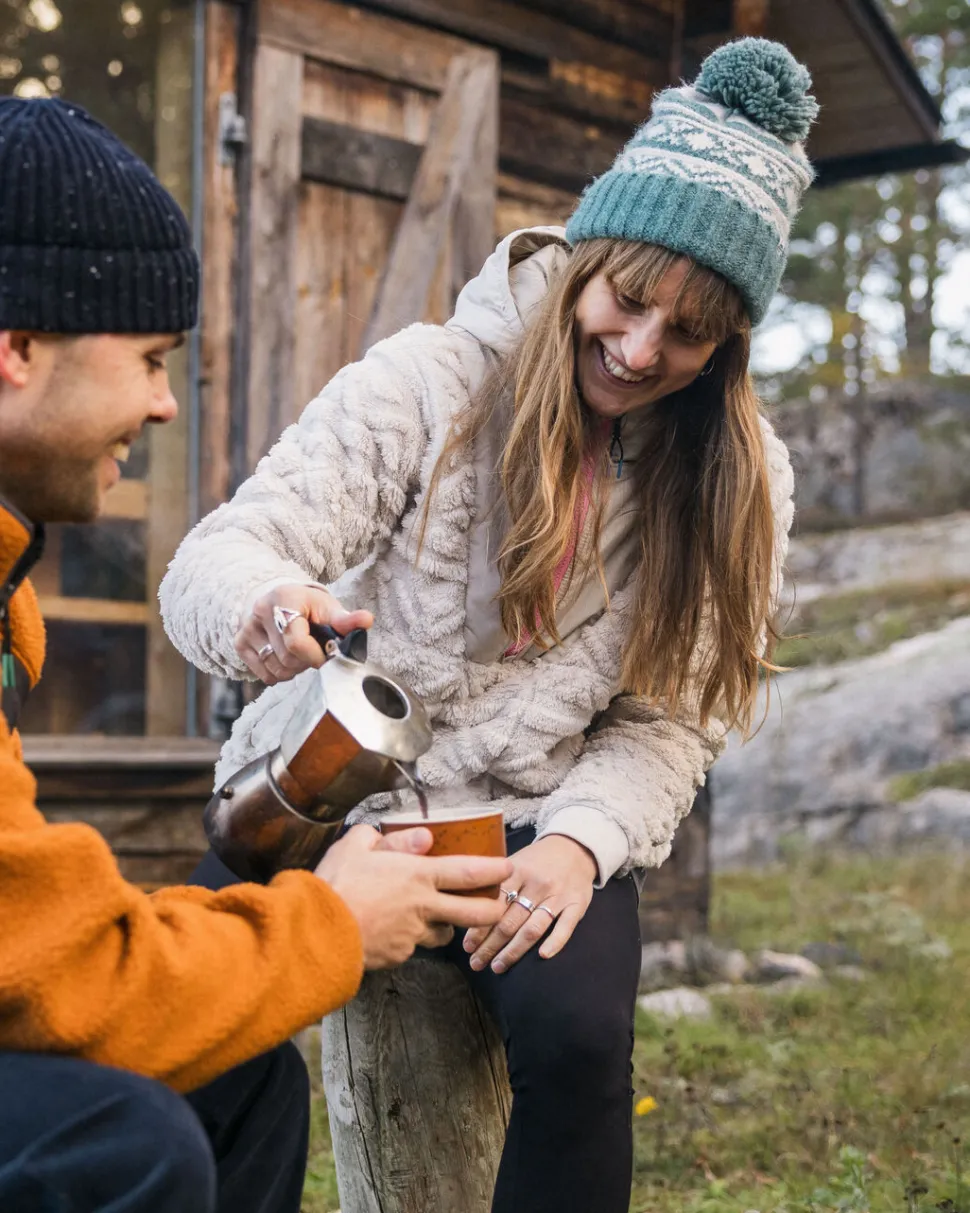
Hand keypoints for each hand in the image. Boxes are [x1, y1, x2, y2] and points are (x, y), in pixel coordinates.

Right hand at [235, 583, 372, 683]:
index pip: (296, 643)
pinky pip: (264, 675)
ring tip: (299, 653)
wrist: (280, 600)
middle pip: (287, 659)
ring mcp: (247, 628)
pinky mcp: (240, 643)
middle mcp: (260, 611)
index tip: (325, 654)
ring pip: (276, 670)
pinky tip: (285, 658)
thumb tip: (366, 620)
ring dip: (294, 670)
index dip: (315, 656)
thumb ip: (346, 619)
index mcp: (285, 598)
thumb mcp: (328, 608)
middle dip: (306, 662)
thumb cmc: (309, 607)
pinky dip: (279, 673)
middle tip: (313, 651)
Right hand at [314, 824, 513, 970]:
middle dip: (493, 912)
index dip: (493, 871)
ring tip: (438, 920)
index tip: (508, 869)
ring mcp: (412, 936)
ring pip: (444, 936)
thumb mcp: (358, 845)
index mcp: (418, 876)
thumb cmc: (335, 884)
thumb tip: (423, 836)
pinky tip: (394, 933)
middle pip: (474, 914)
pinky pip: (412, 948)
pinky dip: (410, 941)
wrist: (316, 933)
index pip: (468, 872)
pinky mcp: (398, 957)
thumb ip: (393, 840)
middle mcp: (423, 907)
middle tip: (498, 907)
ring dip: (446, 928)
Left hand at [462, 836, 596, 973]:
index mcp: (517, 871)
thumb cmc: (538, 859)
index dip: (479, 927)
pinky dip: (555, 942)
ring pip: (533, 928)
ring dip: (513, 951)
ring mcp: (558, 895)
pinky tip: (542, 956)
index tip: (467, 947)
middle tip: (477, 963)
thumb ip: (496, 883)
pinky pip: (566, 927)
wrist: (575, 846)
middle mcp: (537, 884)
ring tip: (497, 966)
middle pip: (510, 921)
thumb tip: (467, 908)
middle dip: (490, 946)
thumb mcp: (515, 862)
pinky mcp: (577, 904)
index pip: (494, 903)